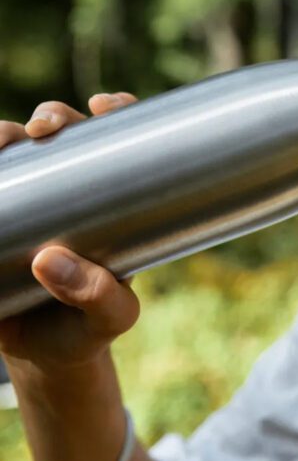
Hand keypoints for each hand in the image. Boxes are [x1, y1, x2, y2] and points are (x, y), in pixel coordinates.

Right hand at [0, 92, 142, 370]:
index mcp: (116, 201)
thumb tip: (51, 260)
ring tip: (2, 141)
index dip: (116, 111)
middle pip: (63, 133)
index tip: (103, 105)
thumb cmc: (87, 328)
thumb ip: (96, 295)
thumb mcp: (110, 318)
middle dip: (54, 115)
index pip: (123, 142)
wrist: (41, 355)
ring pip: (15, 147)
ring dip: (4, 132)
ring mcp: (30, 199)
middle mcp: (72, 190)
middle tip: (46, 126)